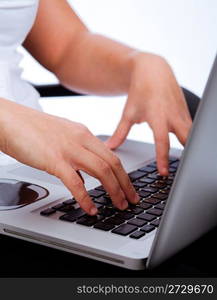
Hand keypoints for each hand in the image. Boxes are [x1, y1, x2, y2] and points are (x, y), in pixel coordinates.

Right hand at [0, 99, 138, 214]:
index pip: (112, 155)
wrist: (8, 120)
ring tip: (119, 205)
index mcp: (84, 133)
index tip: (129, 186)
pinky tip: (90, 208)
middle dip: (126, 184)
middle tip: (131, 199)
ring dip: (114, 190)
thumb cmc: (31, 130)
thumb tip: (83, 176)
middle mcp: (80, 139)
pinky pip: (76, 183)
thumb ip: (75, 154)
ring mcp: (68, 149)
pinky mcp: (54, 160)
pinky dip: (86, 198)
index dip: (124, 173)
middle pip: (113, 163)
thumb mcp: (61, 137)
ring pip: (101, 171)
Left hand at [106, 53, 191, 175]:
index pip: (162, 141)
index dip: (163, 158)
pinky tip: (189, 151)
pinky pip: (191, 129)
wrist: (153, 70)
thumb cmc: (140, 91)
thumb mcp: (128, 113)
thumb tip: (109, 147)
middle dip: (187, 154)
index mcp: (158, 116)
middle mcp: (173, 116)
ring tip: (187, 165)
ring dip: (190, 148)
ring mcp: (182, 113)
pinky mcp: (186, 112)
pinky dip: (190, 139)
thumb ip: (120, 133)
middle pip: (186, 139)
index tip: (163, 172)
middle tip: (183, 172)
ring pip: (192, 134)